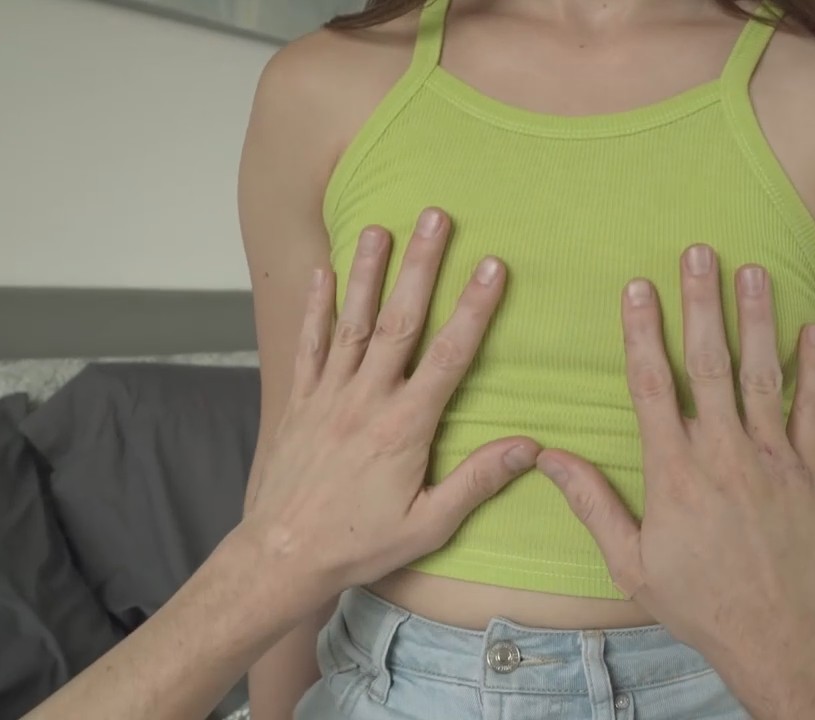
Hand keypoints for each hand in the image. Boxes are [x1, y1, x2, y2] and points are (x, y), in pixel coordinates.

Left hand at [243, 208, 539, 601]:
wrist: (284, 556)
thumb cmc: (360, 544)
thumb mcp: (429, 524)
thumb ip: (478, 481)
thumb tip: (531, 447)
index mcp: (405, 427)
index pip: (449, 356)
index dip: (474, 308)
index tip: (492, 267)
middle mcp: (366, 400)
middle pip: (399, 320)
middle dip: (420, 266)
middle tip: (435, 217)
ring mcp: (328, 396)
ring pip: (352, 322)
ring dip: (367, 272)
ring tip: (379, 227)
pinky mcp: (298, 402)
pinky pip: (308, 345)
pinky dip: (316, 307)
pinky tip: (324, 272)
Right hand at [537, 244, 814, 657]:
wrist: (778, 636)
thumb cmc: (701, 602)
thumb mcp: (630, 562)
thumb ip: (592, 502)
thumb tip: (548, 458)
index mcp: (675, 472)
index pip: (652, 386)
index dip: (643, 332)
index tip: (638, 288)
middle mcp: (724, 454)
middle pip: (708, 363)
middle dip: (701, 303)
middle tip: (699, 252)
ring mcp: (773, 459)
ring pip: (762, 375)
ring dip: (757, 319)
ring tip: (754, 270)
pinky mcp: (812, 472)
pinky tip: (812, 329)